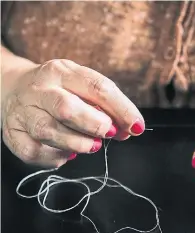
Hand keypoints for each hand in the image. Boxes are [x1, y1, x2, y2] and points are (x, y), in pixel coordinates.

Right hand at [2, 59, 144, 167]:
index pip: (97, 87)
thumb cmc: (59, 91)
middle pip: (67, 108)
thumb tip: (129, 129)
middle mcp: (39, 89)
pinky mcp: (13, 134)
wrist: (14, 90)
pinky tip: (68, 152)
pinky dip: (57, 157)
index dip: (122, 109)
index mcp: (62, 71)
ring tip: (92, 145)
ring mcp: (23, 112)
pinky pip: (36, 152)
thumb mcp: (83, 87)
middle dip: (95, 125)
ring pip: (49, 131)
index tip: (137, 127)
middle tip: (109, 133)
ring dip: (78, 143)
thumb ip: (107, 106)